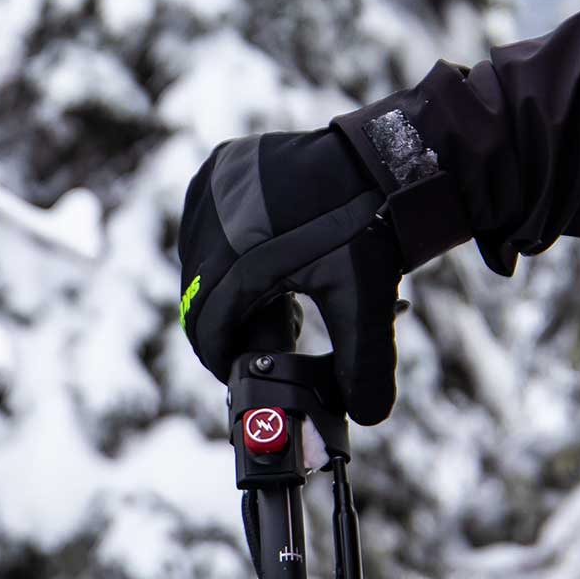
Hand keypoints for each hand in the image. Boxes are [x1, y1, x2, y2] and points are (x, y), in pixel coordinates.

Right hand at [172, 106, 468, 424]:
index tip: (243, 372)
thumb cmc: (368, 230)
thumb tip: (366, 417)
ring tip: (277, 293)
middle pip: (200, 295)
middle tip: (274, 333)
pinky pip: (206, 220)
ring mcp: (211, 186)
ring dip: (229, 283)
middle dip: (233, 321)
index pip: (206, 328)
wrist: (379, 161)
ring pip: (200, 258)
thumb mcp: (365, 302)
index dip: (223, 358)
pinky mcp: (219, 165)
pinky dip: (227, 243)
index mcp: (237, 259)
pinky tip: (266, 253)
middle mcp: (212, 219)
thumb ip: (362, 366)